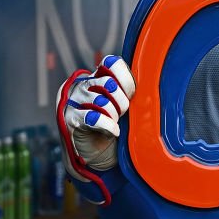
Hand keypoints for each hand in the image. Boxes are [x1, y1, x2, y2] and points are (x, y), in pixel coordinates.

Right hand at [56, 55, 134, 202]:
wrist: (101, 155)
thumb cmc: (117, 126)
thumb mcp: (126, 105)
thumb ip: (129, 90)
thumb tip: (148, 79)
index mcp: (97, 76)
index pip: (111, 63)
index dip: (126, 79)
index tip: (132, 94)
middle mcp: (82, 85)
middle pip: (109, 83)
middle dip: (122, 102)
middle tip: (123, 114)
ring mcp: (73, 101)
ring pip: (101, 100)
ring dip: (114, 115)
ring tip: (115, 123)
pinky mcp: (69, 119)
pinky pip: (93, 118)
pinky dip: (108, 126)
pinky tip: (113, 132)